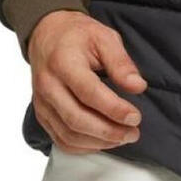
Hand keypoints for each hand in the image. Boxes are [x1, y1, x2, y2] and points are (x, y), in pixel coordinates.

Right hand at [27, 10, 147, 154]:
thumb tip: (138, 87)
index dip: (113, 108)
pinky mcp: (42, 114)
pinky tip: (103, 142)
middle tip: (134, 132)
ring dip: (98, 142)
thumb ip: (120, 62)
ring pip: (68, 134)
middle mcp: (48, 86)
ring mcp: (42, 103)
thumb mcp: (104, 37)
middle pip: (77, 118)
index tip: (135, 117)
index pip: (89, 92)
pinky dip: (83, 146)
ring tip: (123, 137)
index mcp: (63, 62)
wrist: (47, 34)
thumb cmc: (78, 35)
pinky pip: (60, 140)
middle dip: (109, 131)